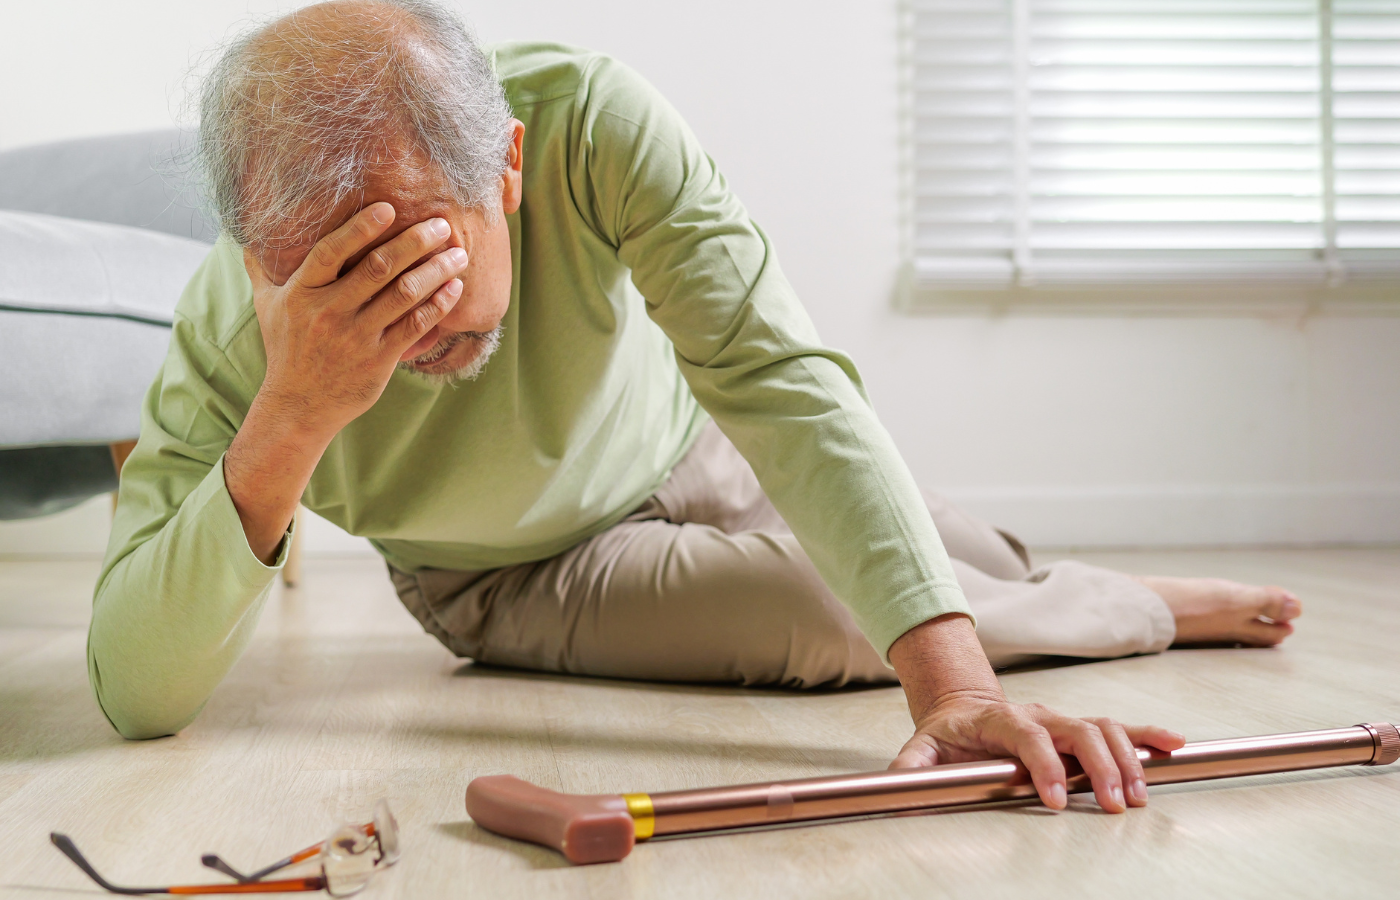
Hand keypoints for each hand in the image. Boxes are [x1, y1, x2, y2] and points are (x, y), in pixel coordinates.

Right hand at [244, 202, 467, 439]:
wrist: (297, 407)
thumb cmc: (286, 350)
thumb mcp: (266, 306)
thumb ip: (261, 268)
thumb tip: (247, 234)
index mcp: (302, 292)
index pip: (330, 251)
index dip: (360, 228)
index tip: (389, 208)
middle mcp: (329, 311)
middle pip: (378, 267)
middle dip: (415, 242)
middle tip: (443, 225)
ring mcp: (356, 336)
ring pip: (403, 294)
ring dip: (435, 271)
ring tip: (458, 255)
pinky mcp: (379, 358)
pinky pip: (415, 325)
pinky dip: (438, 305)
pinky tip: (454, 288)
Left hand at [886, 613, 1185, 812]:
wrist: (962, 707)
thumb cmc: (947, 735)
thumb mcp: (920, 750)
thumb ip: (910, 768)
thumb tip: (893, 787)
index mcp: (999, 718)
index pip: (1027, 735)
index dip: (1042, 764)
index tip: (1053, 799)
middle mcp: (1038, 714)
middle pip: (1078, 730)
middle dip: (1098, 766)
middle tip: (1113, 805)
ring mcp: (1062, 718)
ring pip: (1103, 727)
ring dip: (1127, 759)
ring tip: (1138, 796)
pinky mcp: (1079, 728)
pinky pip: (1119, 728)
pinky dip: (1148, 735)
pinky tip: (1174, 746)